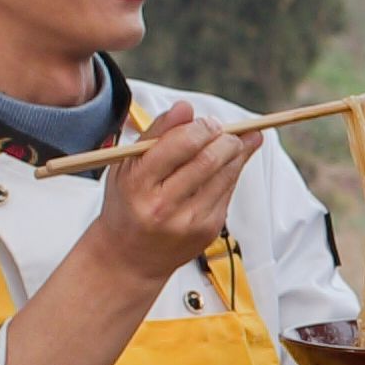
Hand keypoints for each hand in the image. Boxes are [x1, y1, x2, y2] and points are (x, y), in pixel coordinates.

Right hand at [87, 102, 261, 284]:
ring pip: (225, 175)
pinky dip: (232, 173)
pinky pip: (228, 192)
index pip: (180, 144)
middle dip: (225, 138)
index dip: (201, 127)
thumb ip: (157, 133)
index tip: (207, 122)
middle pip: (208, 159)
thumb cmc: (128, 203)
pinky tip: (228, 165)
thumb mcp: (127, 165)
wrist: (129, 257)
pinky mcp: (206, 231)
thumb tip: (187, 107)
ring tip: (235, 142)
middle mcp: (162, 205)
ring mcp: (187, 221)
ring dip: (236, 152)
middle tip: (226, 131)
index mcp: (137, 184)